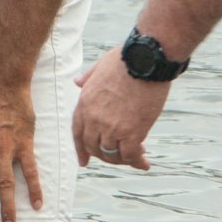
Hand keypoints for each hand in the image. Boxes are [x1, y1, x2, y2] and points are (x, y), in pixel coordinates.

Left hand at [72, 49, 171, 171]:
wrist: (145, 60)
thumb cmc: (126, 59)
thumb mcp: (99, 66)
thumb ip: (87, 77)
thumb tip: (76, 81)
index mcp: (84, 103)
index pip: (77, 133)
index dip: (81, 149)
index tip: (84, 161)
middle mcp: (94, 118)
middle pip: (93, 147)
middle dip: (104, 156)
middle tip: (118, 158)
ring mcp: (111, 127)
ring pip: (111, 155)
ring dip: (122, 160)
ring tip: (136, 157)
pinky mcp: (131, 132)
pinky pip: (129, 155)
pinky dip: (136, 161)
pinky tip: (144, 162)